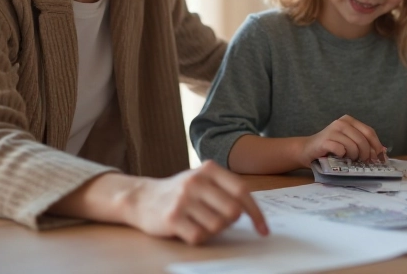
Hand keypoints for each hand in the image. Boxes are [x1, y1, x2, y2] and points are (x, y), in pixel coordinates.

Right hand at [126, 161, 267, 244]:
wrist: (142, 197)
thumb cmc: (180, 192)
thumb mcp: (203, 180)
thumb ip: (226, 190)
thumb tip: (253, 212)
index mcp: (209, 169)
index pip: (242, 191)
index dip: (256, 212)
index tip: (263, 229)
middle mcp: (196, 181)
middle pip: (233, 211)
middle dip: (230, 222)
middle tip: (219, 220)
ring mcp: (183, 199)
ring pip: (218, 225)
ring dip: (213, 230)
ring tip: (200, 222)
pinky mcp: (172, 217)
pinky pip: (200, 236)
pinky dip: (198, 237)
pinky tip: (189, 228)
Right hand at [299, 115, 385, 166]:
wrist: (307, 150)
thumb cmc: (330, 148)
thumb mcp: (349, 143)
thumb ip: (364, 143)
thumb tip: (383, 151)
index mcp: (349, 120)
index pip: (369, 132)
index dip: (376, 146)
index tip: (380, 157)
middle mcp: (341, 122)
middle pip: (363, 139)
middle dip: (366, 154)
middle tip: (364, 161)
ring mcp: (332, 130)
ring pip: (353, 146)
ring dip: (354, 156)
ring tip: (349, 158)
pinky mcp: (325, 140)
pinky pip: (341, 150)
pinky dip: (343, 156)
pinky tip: (338, 156)